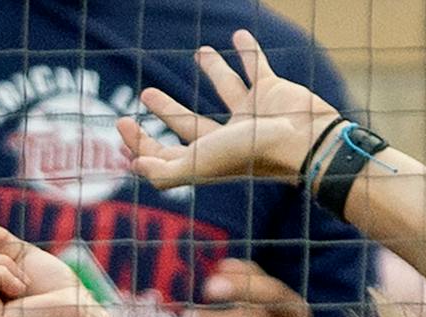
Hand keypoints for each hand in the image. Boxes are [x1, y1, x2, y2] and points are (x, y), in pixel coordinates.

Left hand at [117, 29, 337, 190]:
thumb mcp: (200, 166)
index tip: (122, 123)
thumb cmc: (250, 156)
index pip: (167, 154)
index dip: (142, 143)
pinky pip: (257, 66)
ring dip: (214, 70)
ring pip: (226, 89)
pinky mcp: (271, 92)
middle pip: (189, 125)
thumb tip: (134, 165)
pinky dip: (249, 52)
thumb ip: (165, 171)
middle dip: (166, 111)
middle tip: (145, 94)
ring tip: (201, 51)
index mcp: (209, 158)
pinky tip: (239, 36)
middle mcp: (227, 138)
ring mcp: (251, 114)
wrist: (303, 141)